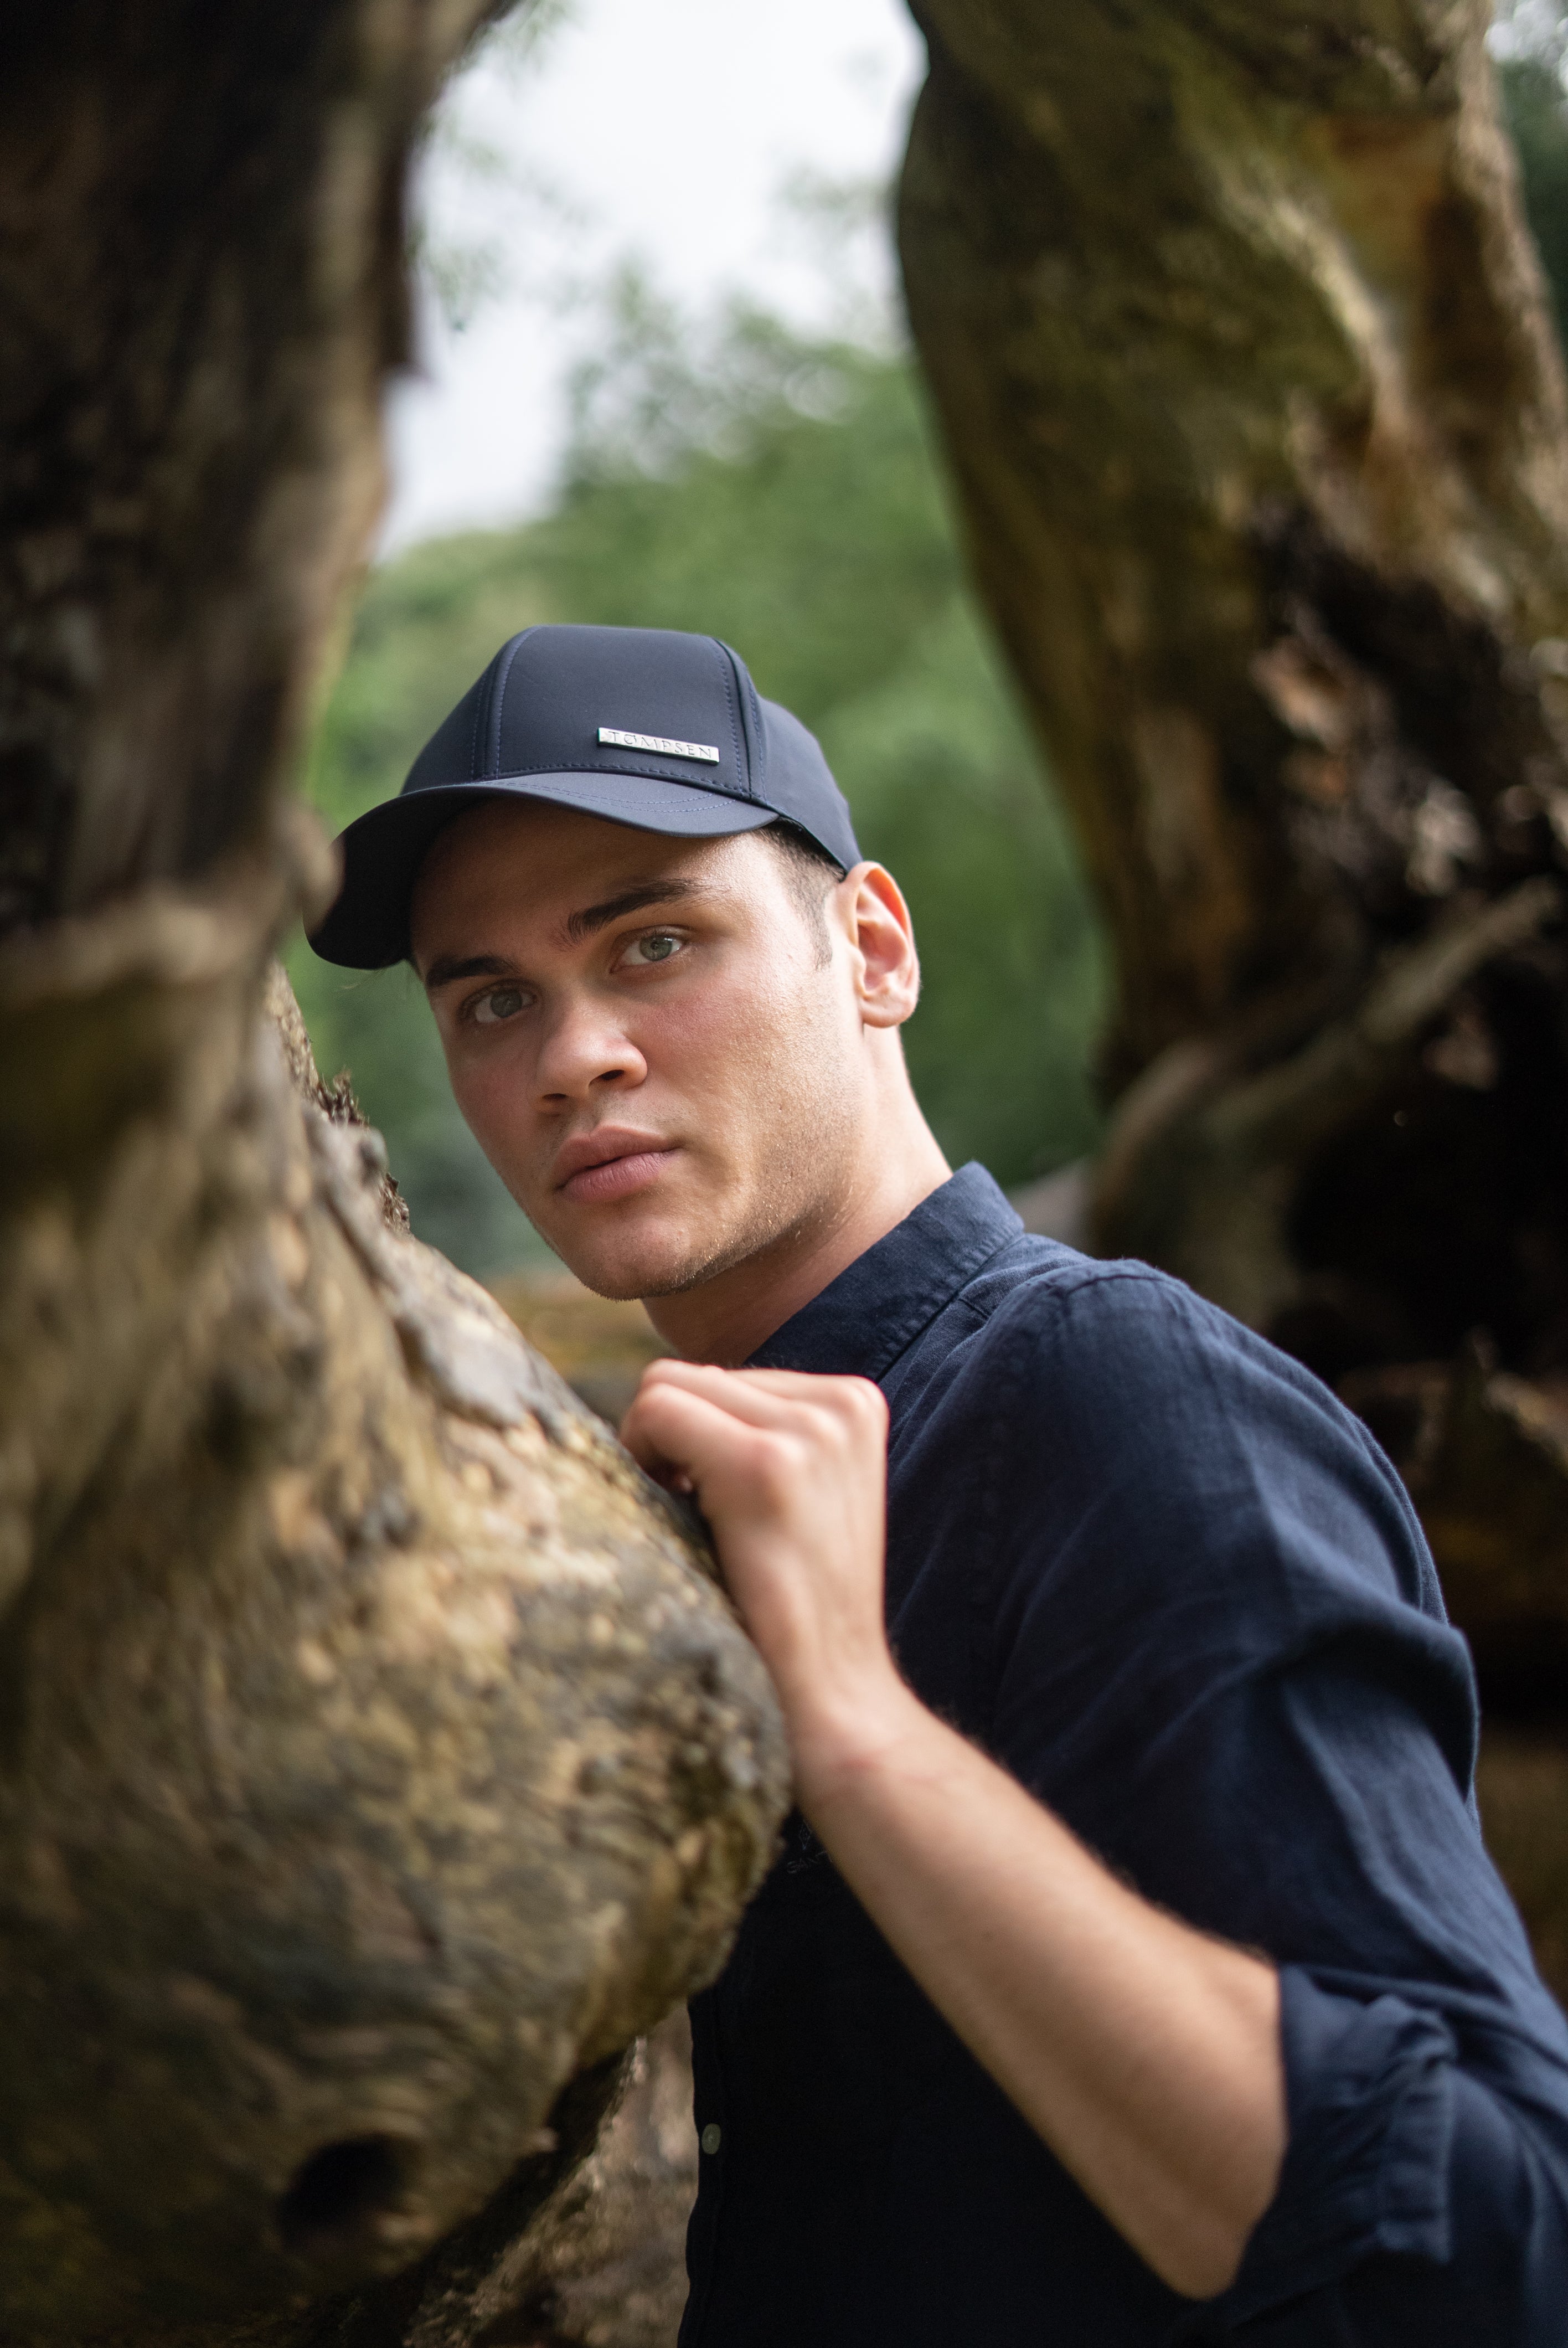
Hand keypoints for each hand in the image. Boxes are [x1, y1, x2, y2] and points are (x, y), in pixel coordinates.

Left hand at [620, 1361, 901, 1764]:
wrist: (833, 1694)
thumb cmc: (796, 1602)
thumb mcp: (805, 1490)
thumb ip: (759, 1429)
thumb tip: (668, 1387)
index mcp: (855, 1400)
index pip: (724, 1377)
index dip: (695, 1440)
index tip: (712, 1503)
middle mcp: (841, 1402)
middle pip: (691, 1375)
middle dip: (671, 1441)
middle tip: (692, 1516)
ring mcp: (809, 1431)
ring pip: (666, 1385)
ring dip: (655, 1451)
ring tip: (696, 1522)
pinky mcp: (766, 1464)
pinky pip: (657, 1410)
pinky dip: (644, 1458)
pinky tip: (682, 1518)